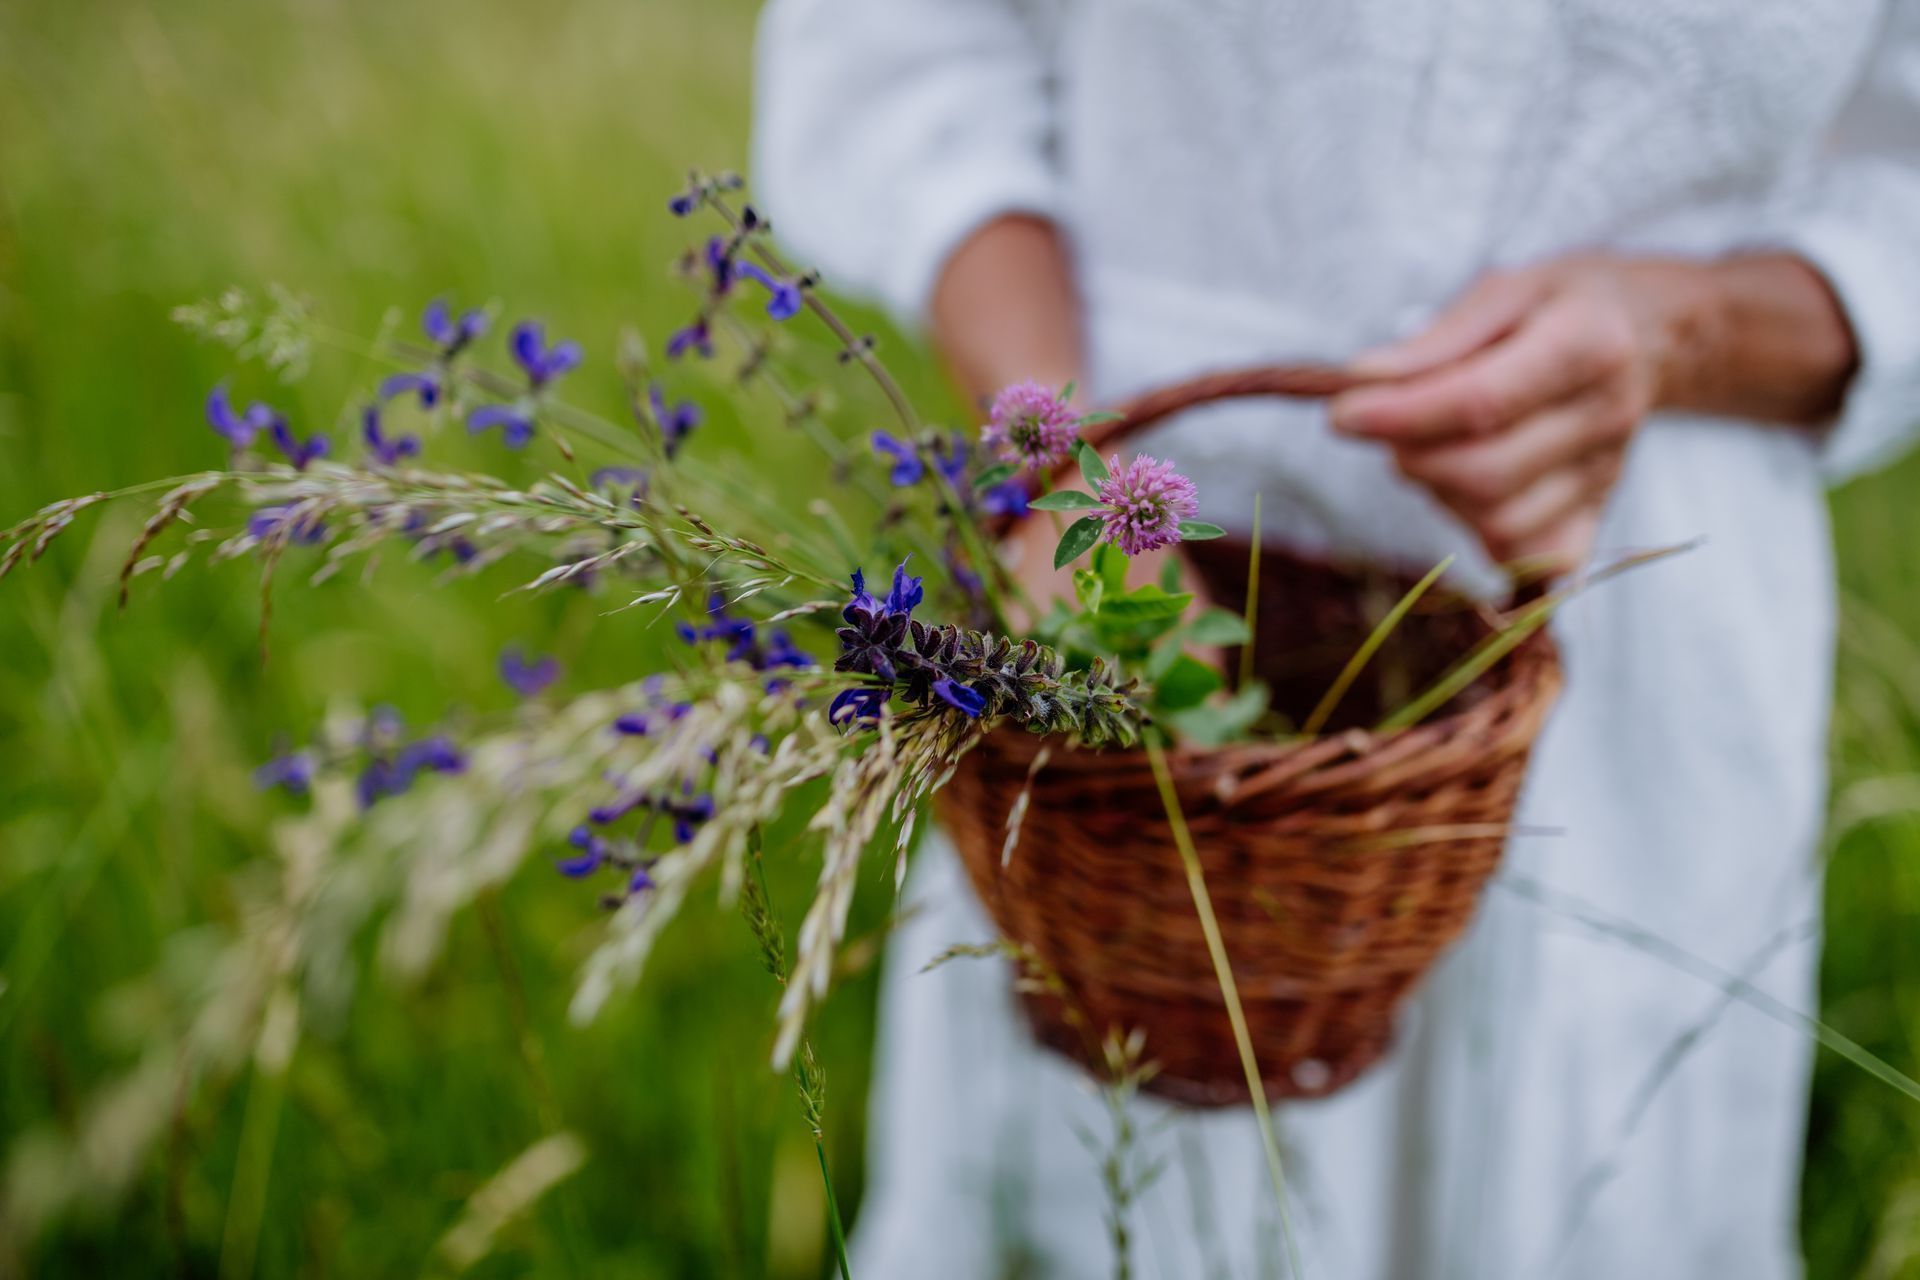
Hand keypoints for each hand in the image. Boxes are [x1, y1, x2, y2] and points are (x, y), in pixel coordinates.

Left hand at [1328, 257, 1711, 570]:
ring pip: (1500, 523)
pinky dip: (1486, 537)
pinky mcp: (1599, 512)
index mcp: (1588, 344)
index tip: (1340, 415)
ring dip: (1442, 494)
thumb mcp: (1503, 291)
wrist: (1653, 334)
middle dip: (1413, 456)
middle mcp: (1606, 415)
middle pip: (1486, 472)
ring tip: (1439, 447)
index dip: (1401, 416)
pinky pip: (1532, 558)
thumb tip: (1362, 382)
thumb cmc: (1562, 306)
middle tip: (1390, 425)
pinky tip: (1471, 492)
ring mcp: (1607, 473)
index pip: (1481, 401)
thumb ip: (1434, 341)